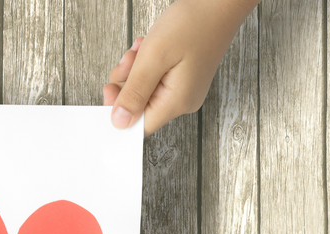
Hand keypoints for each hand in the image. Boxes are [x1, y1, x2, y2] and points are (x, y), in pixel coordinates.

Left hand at [104, 0, 257, 134]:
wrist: (218, 4)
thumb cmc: (193, 25)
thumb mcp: (154, 57)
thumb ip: (135, 92)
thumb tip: (119, 122)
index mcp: (177, 102)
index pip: (139, 126)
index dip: (119, 112)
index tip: (110, 88)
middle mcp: (181, 101)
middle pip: (139, 107)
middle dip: (126, 83)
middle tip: (130, 59)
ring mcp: (182, 89)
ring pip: (143, 90)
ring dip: (134, 69)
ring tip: (142, 48)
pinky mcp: (181, 78)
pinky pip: (153, 78)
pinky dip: (144, 63)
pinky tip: (149, 47)